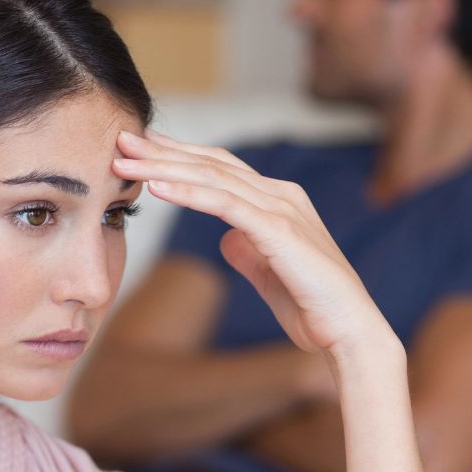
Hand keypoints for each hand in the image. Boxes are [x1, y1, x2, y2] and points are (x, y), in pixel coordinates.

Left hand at [113, 130, 398, 366]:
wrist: (349, 332)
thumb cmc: (313, 307)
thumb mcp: (270, 274)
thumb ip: (249, 251)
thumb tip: (227, 241)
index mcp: (278, 202)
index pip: (220, 169)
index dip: (179, 156)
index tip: (142, 149)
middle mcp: (281, 196)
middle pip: (212, 164)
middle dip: (163, 151)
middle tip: (121, 139)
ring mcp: (281, 210)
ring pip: (213, 178)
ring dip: (165, 166)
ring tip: (127, 159)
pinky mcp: (279, 231)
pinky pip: (225, 205)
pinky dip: (189, 193)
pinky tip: (157, 187)